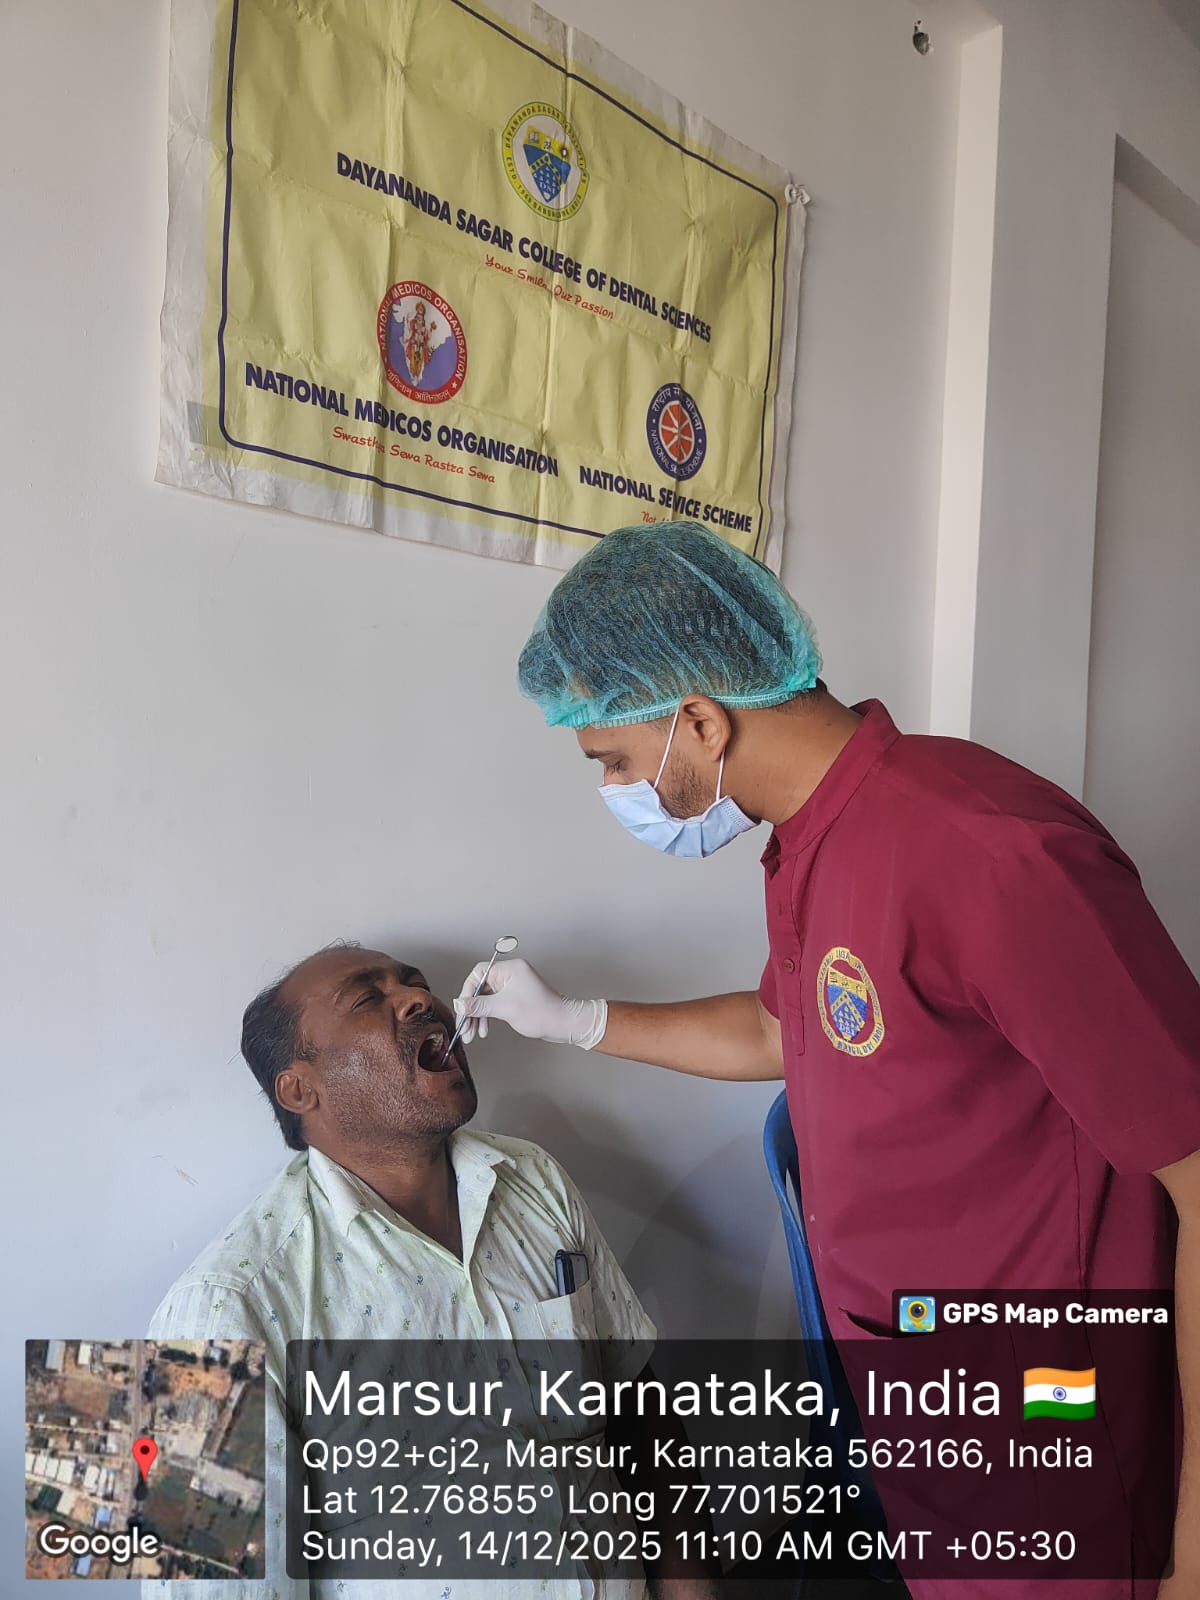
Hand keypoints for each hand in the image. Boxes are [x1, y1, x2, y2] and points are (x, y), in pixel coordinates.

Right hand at [452, 958, 607, 1049]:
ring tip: (473, 1034)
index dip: (468, 991)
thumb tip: (459, 1002)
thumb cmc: (541, 1013)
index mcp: (510, 969)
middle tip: (465, 1026)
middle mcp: (511, 974)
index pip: (479, 973)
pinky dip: (487, 1017)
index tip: (463, 1008)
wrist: (563, 1024)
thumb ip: (479, 1005)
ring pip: (486, 998)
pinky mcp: (514, 998)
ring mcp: (513, 986)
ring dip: (478, 1016)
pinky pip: (494, 1004)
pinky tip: (484, 1030)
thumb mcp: (505, 1008)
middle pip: (480, 988)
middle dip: (471, 1009)